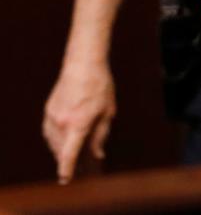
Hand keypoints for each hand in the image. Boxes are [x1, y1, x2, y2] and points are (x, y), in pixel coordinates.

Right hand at [42, 61, 115, 183]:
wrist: (82, 65)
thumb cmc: (100, 87)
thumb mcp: (107, 112)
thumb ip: (101, 135)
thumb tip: (97, 154)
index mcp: (78, 124)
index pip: (68, 154)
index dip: (66, 169)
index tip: (65, 179)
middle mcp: (62, 123)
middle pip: (61, 150)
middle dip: (67, 160)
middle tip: (77, 165)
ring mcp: (52, 116)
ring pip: (53, 142)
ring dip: (61, 149)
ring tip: (72, 152)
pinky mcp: (48, 110)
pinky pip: (49, 131)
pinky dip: (56, 138)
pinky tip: (64, 139)